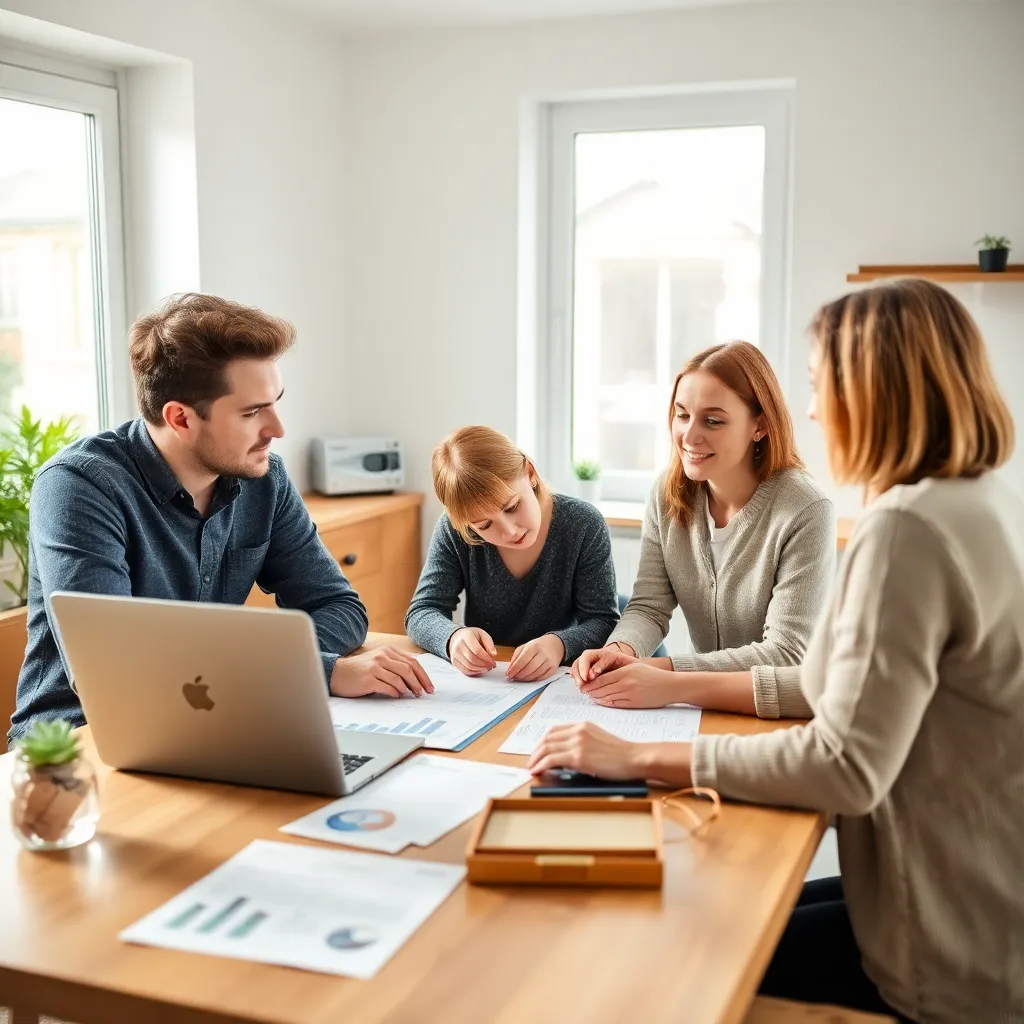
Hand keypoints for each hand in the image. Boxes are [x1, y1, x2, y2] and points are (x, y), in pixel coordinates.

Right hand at [330, 646, 434, 697]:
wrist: (337, 673)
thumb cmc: (360, 670)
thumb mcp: (379, 661)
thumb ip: (395, 664)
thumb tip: (416, 677)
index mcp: (388, 650)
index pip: (412, 661)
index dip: (423, 675)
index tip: (429, 686)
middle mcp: (382, 656)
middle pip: (409, 669)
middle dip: (420, 682)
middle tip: (424, 693)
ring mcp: (375, 667)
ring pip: (400, 678)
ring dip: (409, 688)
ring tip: (412, 695)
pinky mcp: (368, 678)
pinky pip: (388, 686)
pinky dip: (396, 692)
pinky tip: (398, 696)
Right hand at [448, 627, 496, 675]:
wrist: (457, 637)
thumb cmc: (472, 636)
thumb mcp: (482, 635)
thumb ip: (489, 643)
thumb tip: (493, 654)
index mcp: (466, 636)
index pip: (477, 650)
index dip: (486, 658)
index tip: (493, 661)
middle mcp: (458, 645)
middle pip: (472, 659)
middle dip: (484, 665)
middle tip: (491, 665)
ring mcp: (455, 654)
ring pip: (469, 666)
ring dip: (480, 669)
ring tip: (487, 668)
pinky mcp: (454, 662)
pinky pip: (465, 671)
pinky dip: (474, 672)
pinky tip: (480, 669)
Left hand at [506, 634, 564, 681]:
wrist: (555, 644)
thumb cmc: (538, 646)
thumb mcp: (525, 647)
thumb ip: (516, 657)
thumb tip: (509, 670)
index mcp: (533, 647)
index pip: (522, 660)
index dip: (514, 669)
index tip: (509, 674)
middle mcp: (542, 654)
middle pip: (529, 668)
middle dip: (520, 675)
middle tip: (514, 677)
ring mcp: (549, 662)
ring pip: (536, 674)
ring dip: (526, 678)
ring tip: (520, 678)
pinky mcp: (554, 668)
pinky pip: (543, 677)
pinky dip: (535, 679)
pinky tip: (530, 678)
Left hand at [527, 722, 646, 778]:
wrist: (635, 758)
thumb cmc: (622, 754)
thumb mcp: (600, 740)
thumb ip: (583, 742)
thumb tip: (566, 755)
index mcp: (583, 725)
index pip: (555, 731)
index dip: (543, 742)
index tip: (538, 751)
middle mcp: (578, 730)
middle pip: (547, 738)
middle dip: (536, 751)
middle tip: (531, 762)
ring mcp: (578, 743)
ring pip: (546, 748)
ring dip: (535, 759)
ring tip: (531, 769)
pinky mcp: (578, 757)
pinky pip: (551, 759)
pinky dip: (541, 765)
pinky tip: (537, 771)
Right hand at [571, 644, 636, 688]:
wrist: (625, 667)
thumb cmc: (629, 669)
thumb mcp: (633, 667)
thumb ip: (630, 669)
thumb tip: (626, 675)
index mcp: (610, 654)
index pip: (601, 658)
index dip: (596, 667)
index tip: (592, 676)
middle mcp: (598, 655)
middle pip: (586, 657)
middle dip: (582, 669)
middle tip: (583, 682)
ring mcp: (590, 661)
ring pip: (579, 662)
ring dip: (577, 674)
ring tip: (580, 686)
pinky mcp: (585, 668)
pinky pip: (576, 669)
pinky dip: (575, 677)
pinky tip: (579, 685)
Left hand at [578, 661, 682, 708]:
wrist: (670, 686)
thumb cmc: (652, 675)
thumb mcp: (634, 667)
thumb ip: (617, 671)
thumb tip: (599, 677)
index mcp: (625, 672)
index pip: (600, 679)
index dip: (589, 684)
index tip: (583, 685)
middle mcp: (626, 683)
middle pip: (601, 689)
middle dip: (590, 692)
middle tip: (583, 693)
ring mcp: (630, 695)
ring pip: (606, 697)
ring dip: (596, 698)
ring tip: (590, 697)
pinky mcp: (634, 704)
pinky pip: (615, 704)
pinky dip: (606, 703)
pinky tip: (601, 702)